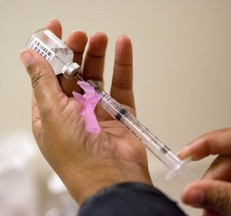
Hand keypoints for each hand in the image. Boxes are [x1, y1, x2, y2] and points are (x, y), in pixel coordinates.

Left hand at [20, 19, 151, 203]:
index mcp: (51, 113)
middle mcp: (73, 111)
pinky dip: (123, 65)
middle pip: (73, 74)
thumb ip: (42, 81)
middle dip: (75, 52)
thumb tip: (27, 56)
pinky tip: (123, 47)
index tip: (55, 29)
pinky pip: (121, 84)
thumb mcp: (52, 113)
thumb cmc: (76, 154)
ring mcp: (98, 111)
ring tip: (100, 38)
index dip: (50, 52)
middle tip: (80, 36)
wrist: (111, 176)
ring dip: (98, 56)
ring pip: (98, 77)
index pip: (47, 76)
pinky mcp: (120, 112)